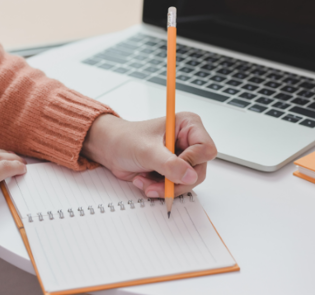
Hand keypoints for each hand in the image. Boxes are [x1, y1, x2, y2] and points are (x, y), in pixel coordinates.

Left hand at [81, 113, 217, 197]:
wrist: (108, 148)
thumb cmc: (125, 139)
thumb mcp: (147, 151)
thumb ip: (169, 164)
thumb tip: (190, 175)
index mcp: (188, 125)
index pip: (206, 149)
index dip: (191, 162)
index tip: (172, 167)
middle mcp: (189, 141)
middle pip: (199, 170)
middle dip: (175, 180)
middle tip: (156, 183)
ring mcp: (182, 157)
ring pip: (188, 182)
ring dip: (165, 187)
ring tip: (145, 181)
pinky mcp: (174, 170)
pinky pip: (177, 187)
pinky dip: (161, 189)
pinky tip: (145, 181)